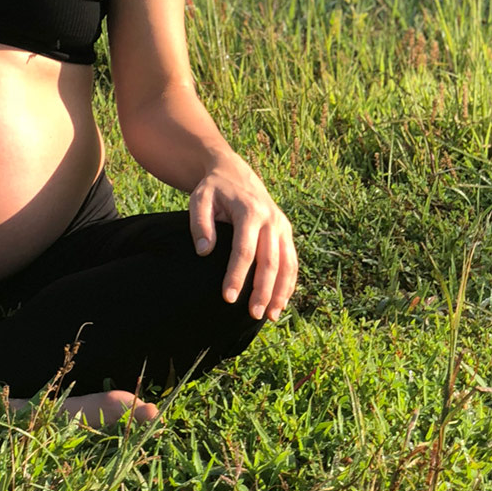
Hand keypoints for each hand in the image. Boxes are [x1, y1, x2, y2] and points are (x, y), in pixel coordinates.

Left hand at [188, 153, 296, 321]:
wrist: (234, 173)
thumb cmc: (213, 190)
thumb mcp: (199, 199)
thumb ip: (200, 224)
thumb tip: (204, 252)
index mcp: (250, 211)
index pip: (245, 250)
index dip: (237, 275)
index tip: (227, 298)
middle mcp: (271, 219)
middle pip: (270, 261)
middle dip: (262, 290)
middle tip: (251, 314)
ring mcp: (282, 226)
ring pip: (287, 264)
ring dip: (280, 291)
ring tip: (271, 317)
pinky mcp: (286, 232)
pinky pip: (292, 261)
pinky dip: (289, 283)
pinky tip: (280, 303)